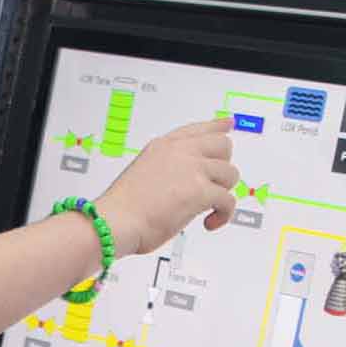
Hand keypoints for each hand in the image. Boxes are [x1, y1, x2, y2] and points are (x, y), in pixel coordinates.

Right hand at [93, 118, 241, 256]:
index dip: (217, 127)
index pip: (197, 129)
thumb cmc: (122, 207)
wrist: (115, 221)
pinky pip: (228, 201)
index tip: (228, 124)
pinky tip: (209, 223)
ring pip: (230, 174)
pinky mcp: (200, 191)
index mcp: (163, 146)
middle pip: (223, 146)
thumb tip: (183, 180)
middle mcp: (179, 152)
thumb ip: (166, 168)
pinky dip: (223, 215)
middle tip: (213, 185)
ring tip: (208, 207)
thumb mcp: (143, 172)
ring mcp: (191, 169)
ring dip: (223, 193)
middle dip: (223, 166)